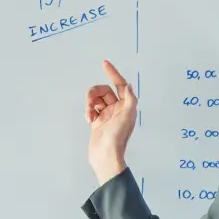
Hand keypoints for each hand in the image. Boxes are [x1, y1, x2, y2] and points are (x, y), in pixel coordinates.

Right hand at [85, 60, 137, 183]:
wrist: (105, 156)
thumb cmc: (118, 137)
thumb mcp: (128, 116)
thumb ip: (130, 99)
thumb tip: (128, 85)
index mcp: (126, 106)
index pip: (120, 85)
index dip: (113, 73)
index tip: (104, 63)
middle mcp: (117, 109)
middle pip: (103, 91)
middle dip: (95, 93)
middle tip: (90, 102)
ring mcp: (107, 115)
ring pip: (95, 99)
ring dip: (89, 103)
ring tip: (89, 114)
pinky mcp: (98, 121)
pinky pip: (91, 108)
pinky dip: (88, 111)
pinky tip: (89, 120)